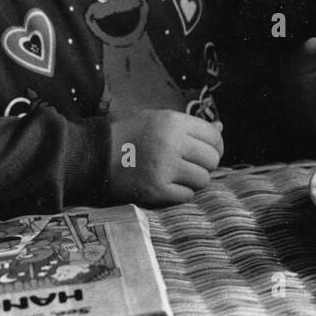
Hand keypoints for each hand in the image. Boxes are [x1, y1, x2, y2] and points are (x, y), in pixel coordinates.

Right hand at [105, 110, 223, 206]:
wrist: (95, 156)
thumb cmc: (129, 135)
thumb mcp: (158, 119)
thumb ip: (189, 125)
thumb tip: (220, 128)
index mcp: (173, 122)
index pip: (214, 136)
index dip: (216, 146)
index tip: (207, 152)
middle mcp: (171, 144)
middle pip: (212, 160)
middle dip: (205, 165)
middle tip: (191, 166)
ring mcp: (164, 168)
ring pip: (202, 180)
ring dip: (194, 180)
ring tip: (178, 176)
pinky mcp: (156, 190)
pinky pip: (187, 196)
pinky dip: (181, 194)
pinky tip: (168, 186)